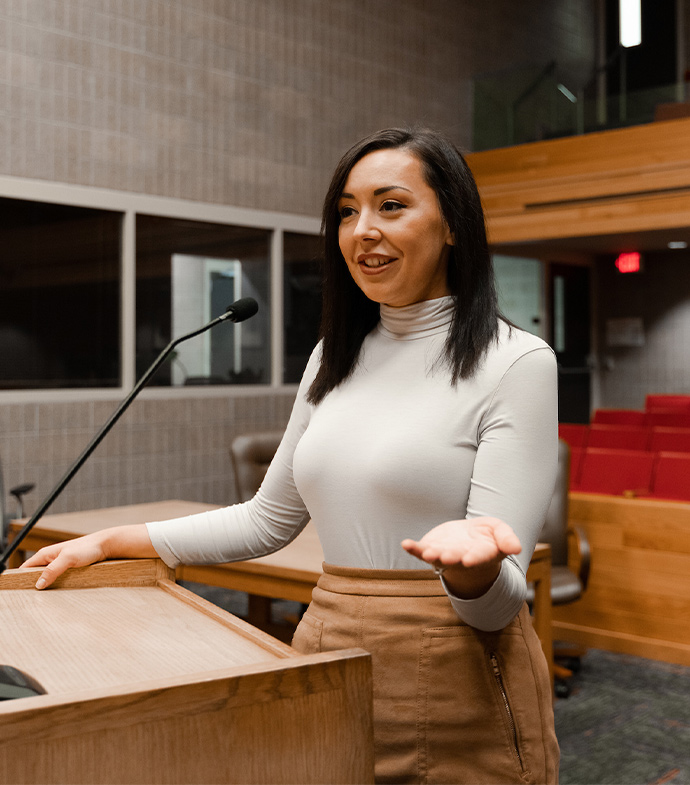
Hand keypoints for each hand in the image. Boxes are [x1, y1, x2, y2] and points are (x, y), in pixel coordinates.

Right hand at [19, 524, 156, 589]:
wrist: (106, 545)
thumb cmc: (88, 548)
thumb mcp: (68, 559)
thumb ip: (52, 570)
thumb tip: (38, 584)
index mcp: (45, 554)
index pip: (25, 568)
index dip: (20, 579)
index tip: (19, 591)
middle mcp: (50, 558)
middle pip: (35, 575)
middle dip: (34, 585)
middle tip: (35, 599)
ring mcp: (59, 564)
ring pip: (47, 578)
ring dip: (47, 586)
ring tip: (47, 597)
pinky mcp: (69, 569)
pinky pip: (58, 579)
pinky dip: (57, 585)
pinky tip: (60, 592)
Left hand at [401, 517, 520, 598]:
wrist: (468, 540)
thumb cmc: (487, 537)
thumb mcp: (500, 532)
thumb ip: (507, 539)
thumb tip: (516, 548)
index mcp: (482, 554)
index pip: (479, 556)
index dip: (475, 558)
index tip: (470, 559)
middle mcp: (462, 558)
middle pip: (457, 559)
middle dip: (451, 558)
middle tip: (445, 557)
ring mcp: (445, 554)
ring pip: (437, 557)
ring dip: (432, 555)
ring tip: (427, 553)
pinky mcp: (431, 548)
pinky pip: (420, 550)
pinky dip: (413, 548)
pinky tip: (406, 544)